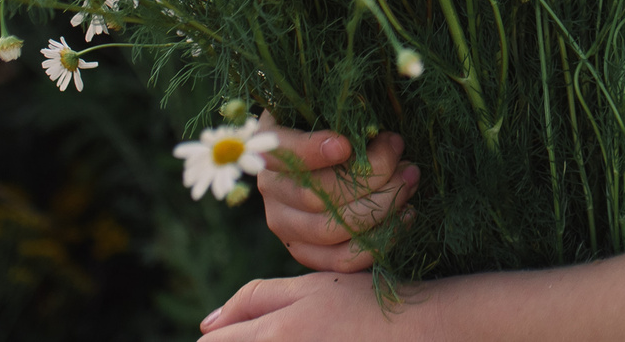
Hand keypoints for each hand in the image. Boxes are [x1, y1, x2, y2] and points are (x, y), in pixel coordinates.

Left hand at [199, 271, 436, 338]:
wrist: (418, 330)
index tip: (230, 334)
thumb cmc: (364, 303)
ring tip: (300, 333)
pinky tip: (315, 341)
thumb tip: (206, 324)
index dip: (217, 339)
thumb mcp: (309, 287)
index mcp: (273, 333)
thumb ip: (255, 299)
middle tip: (281, 329)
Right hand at [254, 114, 418, 271]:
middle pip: (316, 196)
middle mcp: (272, 189)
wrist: (333, 158)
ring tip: (410, 182)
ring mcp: (285, 225)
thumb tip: (375, 128)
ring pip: (332, 230)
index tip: (346, 144)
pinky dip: (380, 240)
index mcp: (270, 145)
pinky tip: (406, 215)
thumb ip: (347, 111)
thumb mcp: (334, 106)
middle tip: (406, 162)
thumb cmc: (341, 122)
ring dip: (382, 207)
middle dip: (372, 178)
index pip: (281, 152)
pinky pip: (341, 259)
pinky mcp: (307, 252)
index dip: (310, 151)